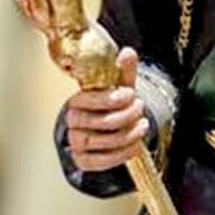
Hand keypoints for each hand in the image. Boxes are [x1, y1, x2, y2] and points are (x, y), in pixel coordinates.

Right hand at [65, 46, 148, 171]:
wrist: (105, 130)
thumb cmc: (112, 104)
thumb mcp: (119, 86)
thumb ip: (124, 70)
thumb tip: (127, 52)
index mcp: (76, 101)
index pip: (91, 100)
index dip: (114, 98)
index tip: (132, 94)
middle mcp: (72, 122)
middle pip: (101, 122)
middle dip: (127, 115)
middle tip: (140, 108)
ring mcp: (75, 143)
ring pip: (103, 142)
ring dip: (128, 135)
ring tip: (142, 125)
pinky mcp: (82, 161)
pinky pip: (102, 161)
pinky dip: (122, 154)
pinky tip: (135, 145)